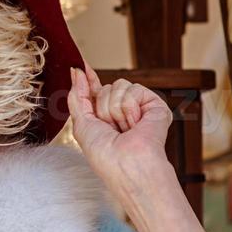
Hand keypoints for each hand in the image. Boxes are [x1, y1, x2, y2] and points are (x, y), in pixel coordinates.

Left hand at [66, 61, 172, 184]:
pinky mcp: (155, 104)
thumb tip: (76, 71)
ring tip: (125, 129)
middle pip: (106, 87)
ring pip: (119, 86)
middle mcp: (123, 111)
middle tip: (112, 129)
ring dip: (115, 110)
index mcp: (105, 117)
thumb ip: (77, 97)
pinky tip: (136, 123)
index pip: (96, 91)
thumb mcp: (81, 124)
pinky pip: (134, 89)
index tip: (80, 67)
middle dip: (102, 108)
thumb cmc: (105, 155)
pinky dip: (130, 108)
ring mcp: (140, 107)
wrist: (128, 165)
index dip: (89, 80)